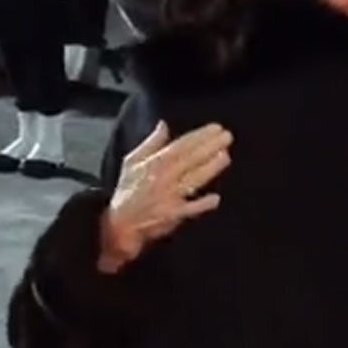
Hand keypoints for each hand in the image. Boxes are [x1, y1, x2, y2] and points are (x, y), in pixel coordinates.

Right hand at [97, 121, 233, 273]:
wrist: (119, 223)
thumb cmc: (128, 190)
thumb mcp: (133, 162)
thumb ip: (151, 143)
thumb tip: (164, 124)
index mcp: (154, 163)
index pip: (181, 146)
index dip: (200, 136)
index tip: (216, 128)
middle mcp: (163, 177)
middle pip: (190, 159)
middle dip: (210, 147)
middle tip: (228, 136)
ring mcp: (169, 196)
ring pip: (193, 180)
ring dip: (210, 168)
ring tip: (225, 156)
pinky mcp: (172, 215)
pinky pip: (189, 209)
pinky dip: (201, 205)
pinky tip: (216, 198)